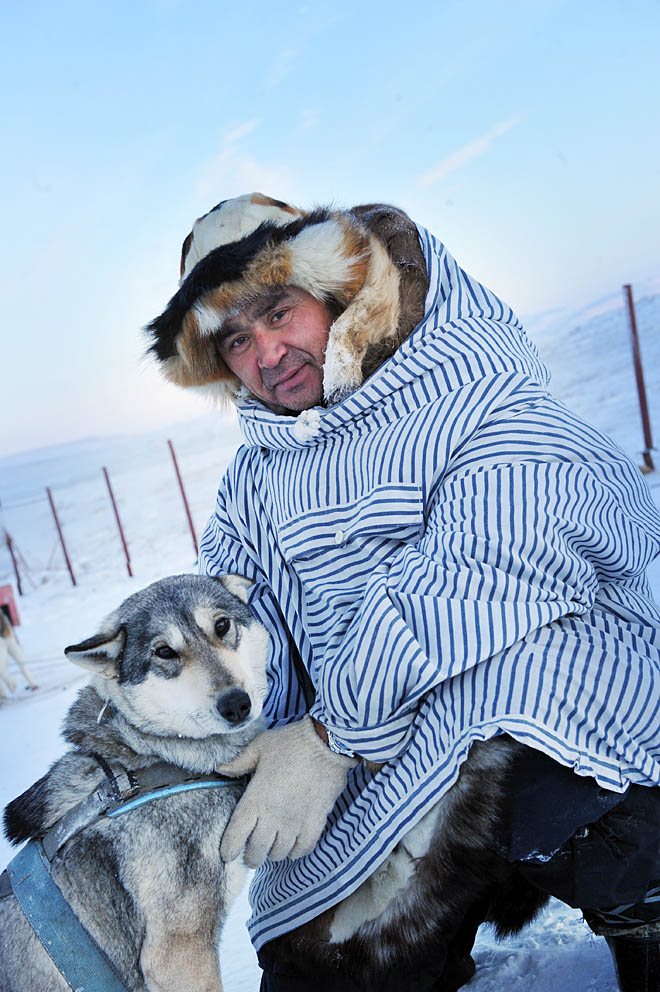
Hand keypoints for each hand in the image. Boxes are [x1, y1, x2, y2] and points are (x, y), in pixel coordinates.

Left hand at [218, 715, 356, 867]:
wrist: (326, 744)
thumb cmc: (290, 743)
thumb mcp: (259, 747)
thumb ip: (239, 762)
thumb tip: (221, 769)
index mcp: (255, 800)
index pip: (236, 835)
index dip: (229, 849)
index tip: (227, 854)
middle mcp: (273, 817)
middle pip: (257, 851)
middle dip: (251, 857)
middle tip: (251, 855)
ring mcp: (295, 823)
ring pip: (279, 854)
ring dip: (273, 853)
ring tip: (272, 848)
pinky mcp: (315, 823)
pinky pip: (303, 849)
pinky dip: (295, 852)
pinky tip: (293, 846)